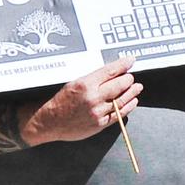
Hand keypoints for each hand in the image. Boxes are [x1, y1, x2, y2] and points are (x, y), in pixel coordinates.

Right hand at [24, 58, 142, 144]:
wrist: (48, 122)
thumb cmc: (58, 101)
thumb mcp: (72, 83)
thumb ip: (92, 79)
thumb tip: (111, 73)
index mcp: (85, 84)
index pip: (110, 71)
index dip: (123, 65)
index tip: (130, 60)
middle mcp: (93, 98)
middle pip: (120, 85)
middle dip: (128, 79)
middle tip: (131, 77)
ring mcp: (98, 112)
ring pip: (122, 100)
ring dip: (132, 92)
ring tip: (137, 87)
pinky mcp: (100, 124)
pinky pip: (119, 114)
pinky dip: (128, 106)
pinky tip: (132, 101)